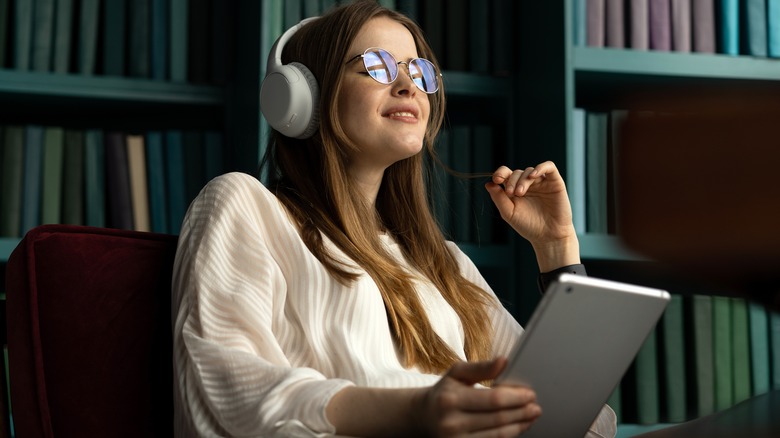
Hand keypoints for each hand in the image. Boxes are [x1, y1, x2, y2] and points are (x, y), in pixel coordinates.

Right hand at [414, 357, 540, 436]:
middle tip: (536, 407)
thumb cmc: (443, 393)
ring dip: (519, 427)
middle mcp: (452, 423)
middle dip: (521, 413)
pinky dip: (507, 437)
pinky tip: (516, 428)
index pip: (492, 400)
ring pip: (497, 436)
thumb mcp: (456, 374)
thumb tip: (504, 361)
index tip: (530, 394)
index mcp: (451, 399)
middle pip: (498, 419)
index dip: (515, 398)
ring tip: (530, 418)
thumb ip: (481, 368)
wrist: (422, 418)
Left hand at [485, 162, 579, 270]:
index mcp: (514, 189)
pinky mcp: (555, 182)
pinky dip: (540, 168)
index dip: (500, 173)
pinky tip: (533, 175)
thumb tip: (488, 184)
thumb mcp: (509, 213)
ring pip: (529, 171)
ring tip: (520, 193)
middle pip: (516, 173)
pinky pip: (549, 167)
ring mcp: (541, 182)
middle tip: (511, 193)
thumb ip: (498, 198)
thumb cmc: (528, 226)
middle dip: (511, 181)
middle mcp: (527, 184)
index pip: (506, 174)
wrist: (548, 236)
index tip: (496, 180)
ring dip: (522, 179)